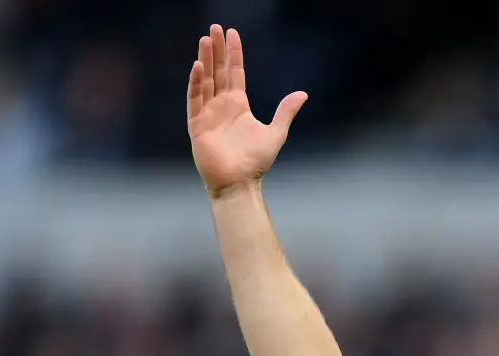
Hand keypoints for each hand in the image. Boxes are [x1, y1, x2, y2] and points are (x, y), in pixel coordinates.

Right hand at [187, 25, 307, 197]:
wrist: (240, 183)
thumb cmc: (256, 162)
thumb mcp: (276, 133)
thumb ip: (286, 111)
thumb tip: (303, 93)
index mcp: (238, 105)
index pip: (235, 73)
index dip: (234, 54)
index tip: (232, 33)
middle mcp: (222, 106)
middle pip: (218, 71)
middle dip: (217, 50)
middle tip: (214, 28)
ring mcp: (208, 113)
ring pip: (205, 80)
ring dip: (205, 60)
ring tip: (205, 39)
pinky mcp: (197, 124)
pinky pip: (195, 99)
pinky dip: (196, 83)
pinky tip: (198, 66)